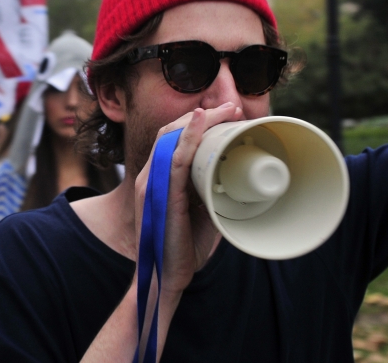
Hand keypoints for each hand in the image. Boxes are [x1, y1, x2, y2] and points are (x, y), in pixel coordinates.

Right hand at [134, 102, 242, 299]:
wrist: (167, 278)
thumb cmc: (184, 247)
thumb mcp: (202, 212)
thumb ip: (210, 192)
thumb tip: (237, 178)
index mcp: (158, 178)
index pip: (172, 139)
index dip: (196, 123)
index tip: (224, 116)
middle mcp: (150, 175)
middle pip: (171, 131)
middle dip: (201, 116)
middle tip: (230, 109)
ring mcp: (151, 183)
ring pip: (172, 137)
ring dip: (201, 120)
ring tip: (225, 111)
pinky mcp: (160, 193)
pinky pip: (175, 158)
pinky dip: (189, 136)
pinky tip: (201, 120)